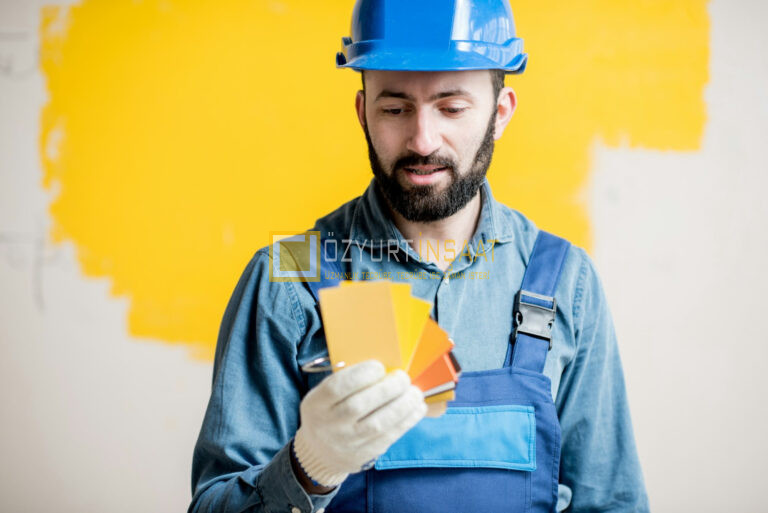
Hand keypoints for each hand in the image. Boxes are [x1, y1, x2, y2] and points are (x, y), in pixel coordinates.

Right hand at [293, 359, 426, 487]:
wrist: (319, 452)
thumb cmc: (329, 412)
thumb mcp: (324, 395)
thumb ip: (347, 381)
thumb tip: (385, 368)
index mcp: (316, 404)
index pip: (337, 387)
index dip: (361, 375)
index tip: (379, 366)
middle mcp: (328, 425)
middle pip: (359, 405)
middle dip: (388, 388)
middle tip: (403, 377)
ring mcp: (346, 443)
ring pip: (377, 424)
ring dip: (402, 406)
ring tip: (415, 393)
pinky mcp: (363, 455)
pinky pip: (388, 438)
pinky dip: (406, 421)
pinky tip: (417, 408)